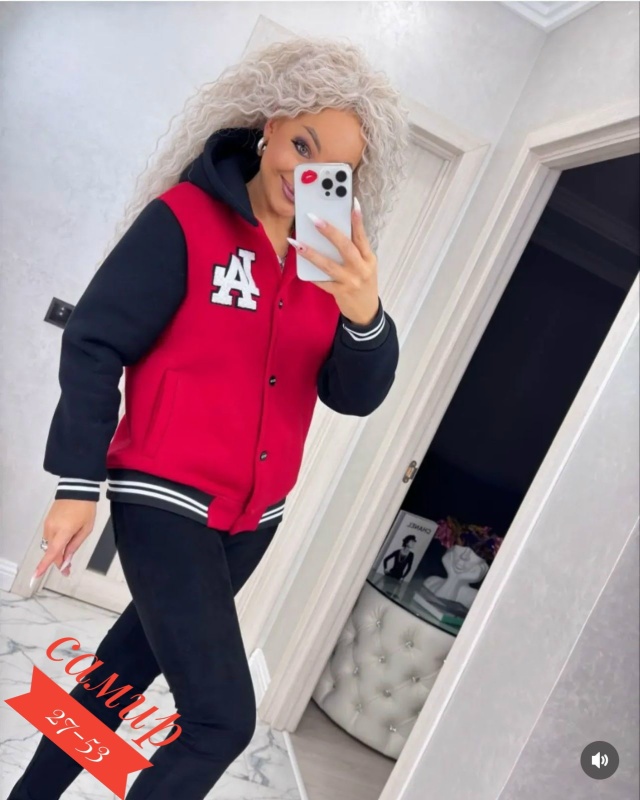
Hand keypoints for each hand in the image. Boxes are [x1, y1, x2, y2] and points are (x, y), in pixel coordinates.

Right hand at [31, 499, 96, 584]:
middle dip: (59, 561)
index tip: (36, 576)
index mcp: (63, 531)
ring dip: (57, 552)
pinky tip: (64, 543)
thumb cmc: (85, 508)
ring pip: (50, 545)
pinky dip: (55, 543)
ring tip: (69, 554)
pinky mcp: (47, 521)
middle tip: (68, 569)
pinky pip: (50, 537)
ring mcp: (48, 525)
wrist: (77, 489)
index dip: (44, 565)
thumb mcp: (86, 528)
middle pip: (51, 551)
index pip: (52, 552)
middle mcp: (52, 529)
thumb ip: (75, 545)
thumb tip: (67, 558)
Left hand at [287, 199, 379, 325]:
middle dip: (329, 231)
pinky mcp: (340, 293)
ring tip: (296, 242)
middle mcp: (361, 269)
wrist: (366, 311)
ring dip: (311, 253)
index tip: (352, 203)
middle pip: (345, 247)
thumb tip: (335, 231)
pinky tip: (299, 264)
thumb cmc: (363, 283)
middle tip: (313, 218)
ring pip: (328, 265)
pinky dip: (311, 273)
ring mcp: (350, 282)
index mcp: (369, 259)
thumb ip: (355, 251)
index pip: (362, 236)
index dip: (358, 220)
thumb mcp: (365, 266)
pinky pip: (322, 281)